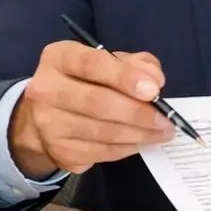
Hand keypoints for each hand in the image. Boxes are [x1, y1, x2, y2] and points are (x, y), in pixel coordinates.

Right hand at [9, 40, 175, 177]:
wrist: (47, 116)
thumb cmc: (86, 82)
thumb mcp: (108, 62)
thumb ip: (135, 64)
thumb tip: (155, 79)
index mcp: (59, 58)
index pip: (91, 64)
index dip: (125, 77)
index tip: (154, 89)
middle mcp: (46, 89)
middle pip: (97, 102)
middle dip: (138, 112)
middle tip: (165, 119)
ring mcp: (48, 123)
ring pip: (102, 131)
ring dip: (139, 134)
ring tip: (162, 132)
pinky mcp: (58, 150)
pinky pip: (101, 152)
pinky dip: (127, 148)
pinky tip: (141, 141)